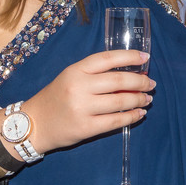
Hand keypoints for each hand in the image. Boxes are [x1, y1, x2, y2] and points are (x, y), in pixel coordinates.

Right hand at [23, 50, 155, 153]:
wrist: (34, 123)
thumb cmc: (57, 97)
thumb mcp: (71, 77)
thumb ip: (95, 74)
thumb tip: (130, 73)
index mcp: (76, 70)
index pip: (108, 58)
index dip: (130, 56)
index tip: (146, 57)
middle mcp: (79, 87)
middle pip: (119, 80)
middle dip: (140, 81)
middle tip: (151, 83)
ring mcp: (82, 108)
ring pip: (120, 101)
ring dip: (139, 99)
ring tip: (147, 99)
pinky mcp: (86, 128)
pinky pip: (115, 121)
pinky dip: (131, 116)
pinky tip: (139, 113)